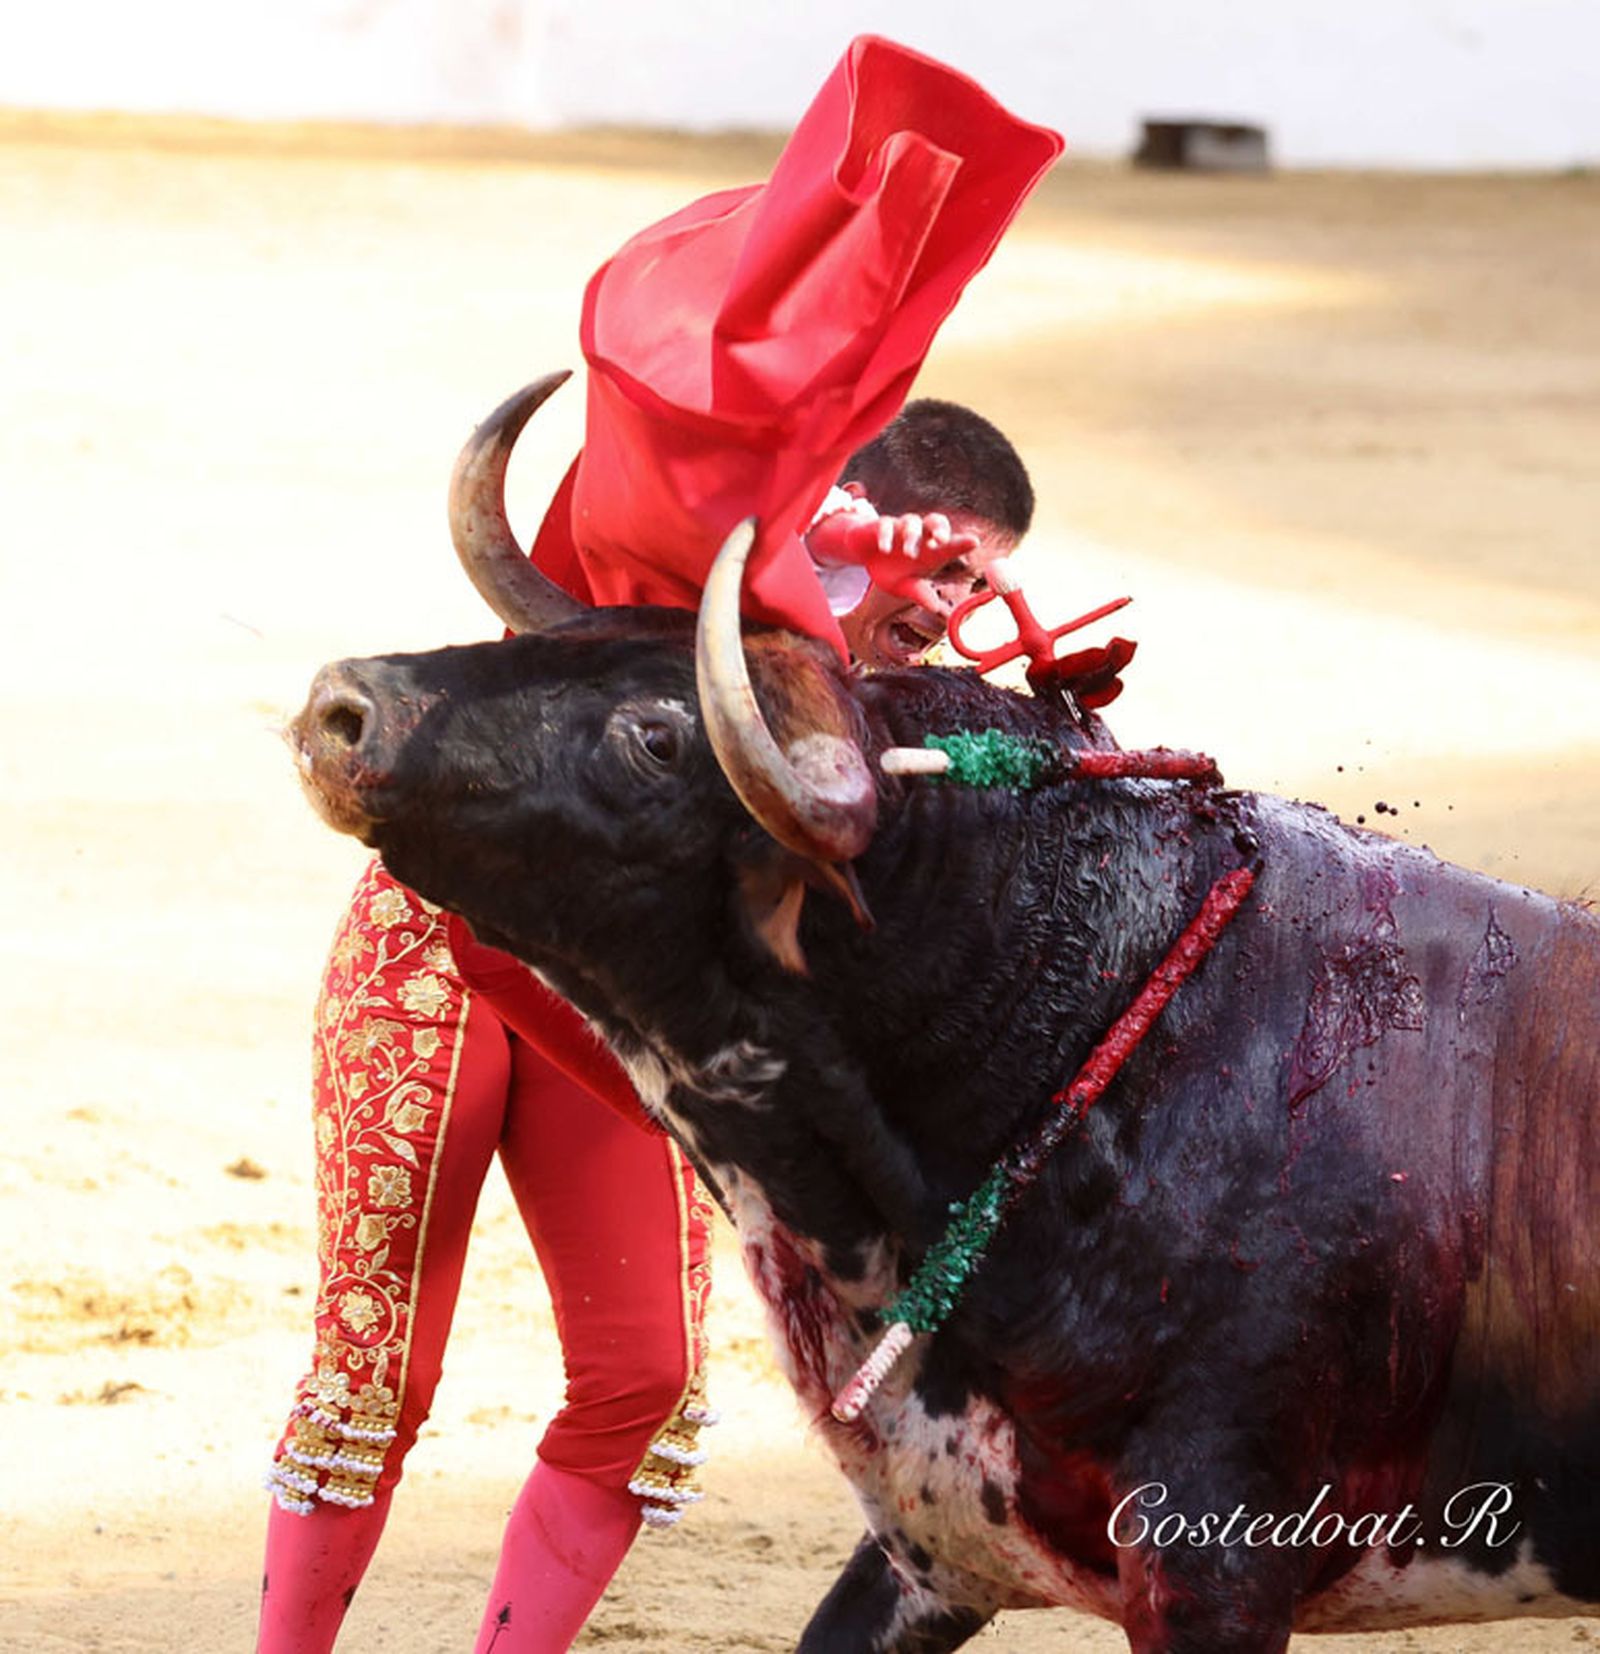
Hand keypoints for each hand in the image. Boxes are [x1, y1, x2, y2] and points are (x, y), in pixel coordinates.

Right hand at [844, 512, 980, 606]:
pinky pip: (886, 524)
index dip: (961, 542)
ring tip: (909, 554)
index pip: (950, 543)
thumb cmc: (892, 571)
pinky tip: (885, 549)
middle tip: (941, 541)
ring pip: (911, 521)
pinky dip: (887, 535)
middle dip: (939, 528)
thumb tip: (934, 607)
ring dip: (912, 536)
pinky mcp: (881, 525)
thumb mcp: (904, 587)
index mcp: (930, 551)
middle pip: (935, 521)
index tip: (974, 542)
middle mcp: (919, 535)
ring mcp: (900, 528)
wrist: (865, 558)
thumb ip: (918, 593)